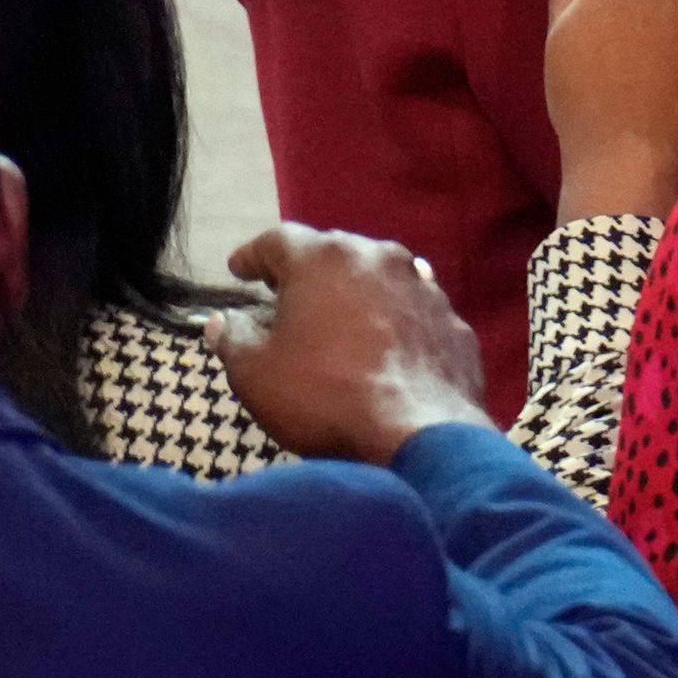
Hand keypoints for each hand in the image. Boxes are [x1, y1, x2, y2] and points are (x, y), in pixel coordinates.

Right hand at [204, 223, 490, 462]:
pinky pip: (413, 312)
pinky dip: (392, 321)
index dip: (253, 255)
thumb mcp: (255, 372)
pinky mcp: (455, 323)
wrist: (420, 436)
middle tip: (283, 291)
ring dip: (354, 292)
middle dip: (305, 270)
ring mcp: (426, 289)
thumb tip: (223, 321)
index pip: (278, 241)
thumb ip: (232, 338)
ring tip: (333, 316)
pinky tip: (383, 343)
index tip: (238, 271)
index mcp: (325, 259)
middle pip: (334, 253)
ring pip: (380, 278)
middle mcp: (381, 259)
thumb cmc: (323, 396)